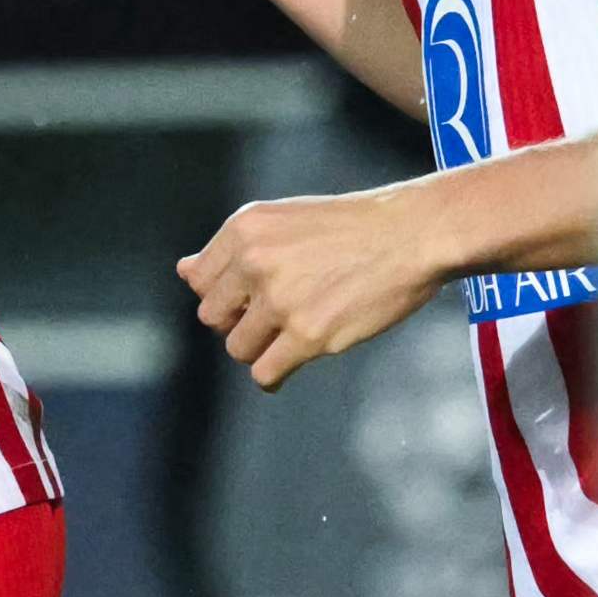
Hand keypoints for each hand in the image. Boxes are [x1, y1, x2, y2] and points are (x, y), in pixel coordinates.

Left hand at [182, 185, 456, 390]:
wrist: (414, 233)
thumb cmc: (352, 228)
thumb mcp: (284, 220)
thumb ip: (234, 249)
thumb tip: (183, 271)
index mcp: (245, 228)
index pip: (200, 280)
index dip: (225, 294)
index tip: (253, 295)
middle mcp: (255, 261)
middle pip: (213, 318)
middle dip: (239, 323)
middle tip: (276, 316)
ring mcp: (281, 300)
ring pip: (238, 348)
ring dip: (260, 349)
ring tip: (292, 334)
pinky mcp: (308, 334)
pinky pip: (265, 373)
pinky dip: (273, 376)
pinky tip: (289, 363)